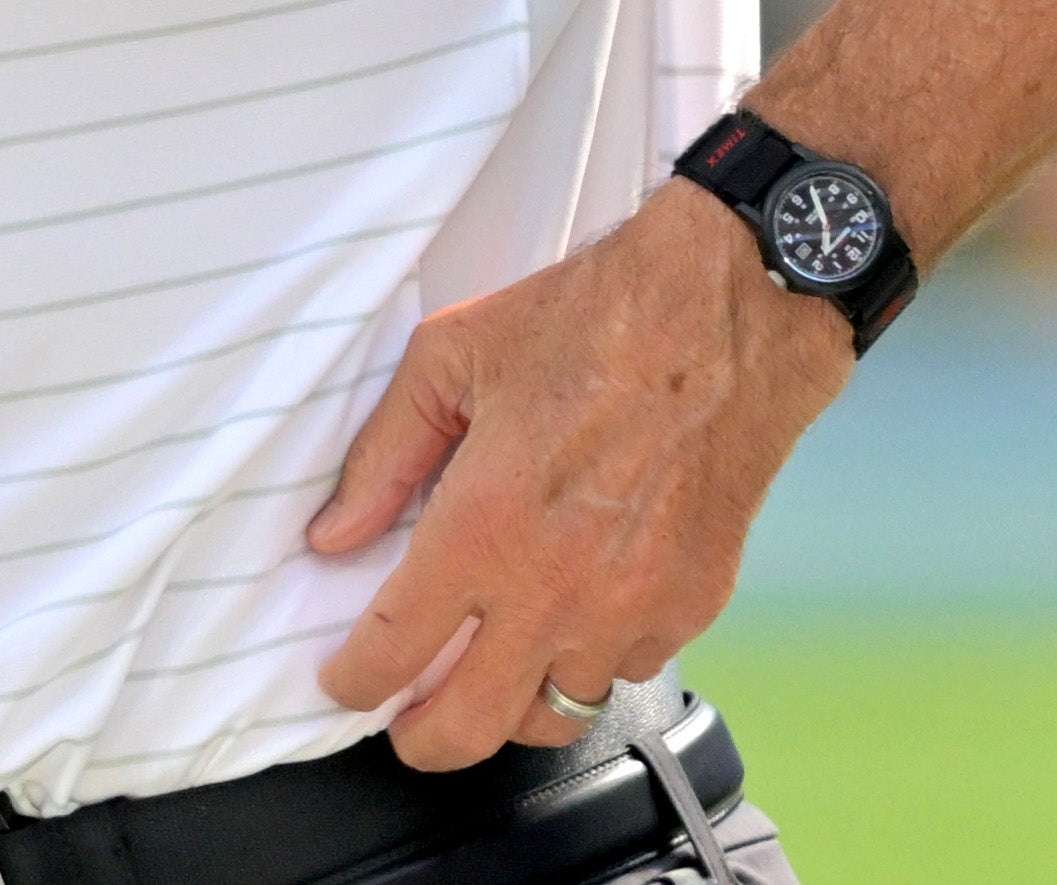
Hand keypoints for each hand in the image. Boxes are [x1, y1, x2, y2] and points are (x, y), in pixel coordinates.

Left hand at [307, 186, 846, 766]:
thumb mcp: (452, 357)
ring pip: (553, 716)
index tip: (344, 678)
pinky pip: (625, 673)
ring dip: (512, 704)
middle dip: (420, 739)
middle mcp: (554, 588)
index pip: (391, 650)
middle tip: (404, 722)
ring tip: (492, 670)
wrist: (722, 316)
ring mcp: (629, 609)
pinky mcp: (689, 606)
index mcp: (483, 526)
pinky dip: (592, 661)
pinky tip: (575, 616)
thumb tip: (334, 532)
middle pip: (466, 728)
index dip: (351, 681)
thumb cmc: (589, 321)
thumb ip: (383, 456)